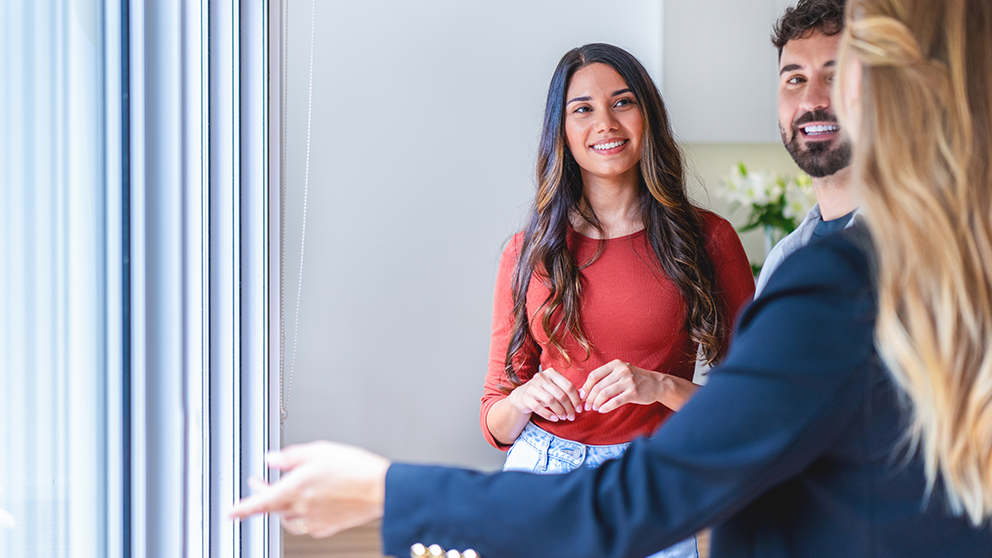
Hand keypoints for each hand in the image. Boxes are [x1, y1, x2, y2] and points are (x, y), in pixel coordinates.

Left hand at [228, 441, 390, 537]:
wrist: (383, 490)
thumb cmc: (356, 470)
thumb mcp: (320, 450)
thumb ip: (291, 456)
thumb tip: (272, 458)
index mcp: (295, 489)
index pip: (260, 502)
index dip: (242, 508)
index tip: (230, 512)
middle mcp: (302, 509)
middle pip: (273, 508)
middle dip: (263, 497)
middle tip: (260, 484)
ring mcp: (314, 521)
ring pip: (288, 519)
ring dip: (282, 507)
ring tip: (287, 492)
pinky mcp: (327, 527)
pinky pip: (306, 524)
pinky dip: (301, 513)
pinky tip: (311, 502)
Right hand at [508, 368, 582, 421]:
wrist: (522, 395)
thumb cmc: (544, 392)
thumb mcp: (556, 388)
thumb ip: (570, 390)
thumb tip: (584, 395)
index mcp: (552, 373)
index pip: (569, 386)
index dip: (576, 399)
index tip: (579, 409)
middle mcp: (541, 377)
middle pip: (561, 395)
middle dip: (569, 408)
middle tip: (572, 417)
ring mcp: (532, 387)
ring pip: (551, 401)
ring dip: (560, 412)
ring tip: (564, 418)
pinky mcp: (526, 397)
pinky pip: (539, 408)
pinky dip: (548, 415)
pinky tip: (555, 419)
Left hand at [580, 359, 675, 413]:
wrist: (657, 384)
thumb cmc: (636, 379)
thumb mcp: (621, 371)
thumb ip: (606, 377)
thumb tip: (586, 390)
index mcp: (616, 364)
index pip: (594, 375)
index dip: (586, 387)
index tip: (582, 396)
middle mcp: (621, 371)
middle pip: (598, 386)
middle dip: (589, 398)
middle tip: (586, 406)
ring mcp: (628, 381)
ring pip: (604, 394)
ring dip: (596, 403)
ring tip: (594, 408)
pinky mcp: (633, 392)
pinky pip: (615, 401)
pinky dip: (606, 407)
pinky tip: (602, 410)